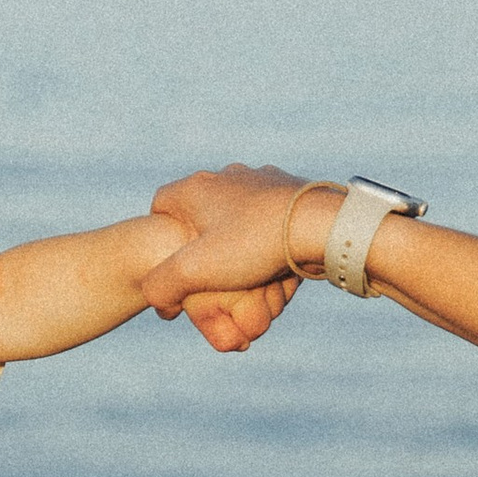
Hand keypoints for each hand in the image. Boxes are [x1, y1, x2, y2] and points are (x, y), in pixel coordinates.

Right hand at [142, 163, 329, 340]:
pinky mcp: (289, 189)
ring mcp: (260, 180)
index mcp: (197, 188)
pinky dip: (264, 232)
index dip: (162, 232)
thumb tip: (156, 300)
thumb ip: (160, 286)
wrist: (321, 223)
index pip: (161, 204)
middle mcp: (226, 177)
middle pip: (200, 209)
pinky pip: (265, 213)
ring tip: (243, 264)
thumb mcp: (193, 272)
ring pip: (235, 210)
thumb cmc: (253, 244)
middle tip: (207, 268)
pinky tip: (272, 254)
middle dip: (200, 239)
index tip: (171, 257)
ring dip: (235, 234)